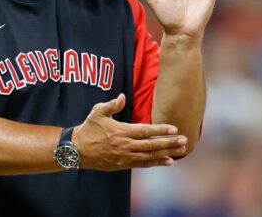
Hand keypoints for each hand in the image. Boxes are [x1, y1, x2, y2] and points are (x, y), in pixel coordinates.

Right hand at [72, 93, 187, 169]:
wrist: (76, 150)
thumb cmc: (87, 129)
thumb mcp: (97, 112)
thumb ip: (111, 104)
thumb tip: (122, 97)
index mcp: (121, 131)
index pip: (145, 131)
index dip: (160, 130)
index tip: (174, 129)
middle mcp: (125, 145)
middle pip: (152, 145)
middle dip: (169, 142)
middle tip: (184, 140)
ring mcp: (125, 157)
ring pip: (150, 156)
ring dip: (167, 153)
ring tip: (181, 150)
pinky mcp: (123, 165)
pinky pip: (143, 164)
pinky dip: (156, 163)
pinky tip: (168, 161)